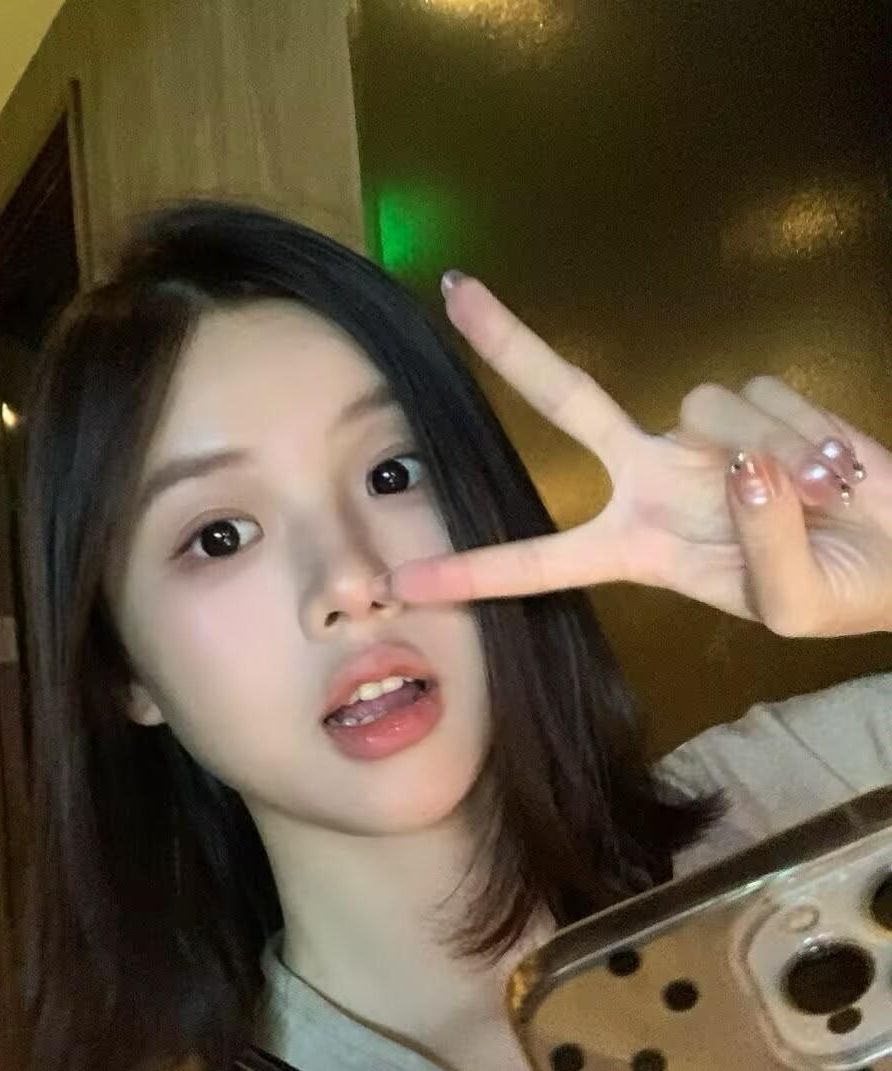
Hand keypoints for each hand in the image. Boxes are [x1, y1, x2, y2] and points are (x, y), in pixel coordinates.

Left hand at [388, 275, 891, 636]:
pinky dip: (811, 437)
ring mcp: (701, 436)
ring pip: (714, 409)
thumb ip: (762, 546)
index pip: (542, 562)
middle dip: (512, 345)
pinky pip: (771, 400)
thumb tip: (745, 464)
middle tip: (453, 292)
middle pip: (571, 400)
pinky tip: (838, 468)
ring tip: (828, 501)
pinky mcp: (756, 402)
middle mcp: (653, 478)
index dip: (476, 570)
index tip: (403, 579)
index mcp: (638, 549)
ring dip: (781, 459)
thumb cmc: (840, 592)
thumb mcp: (791, 605)